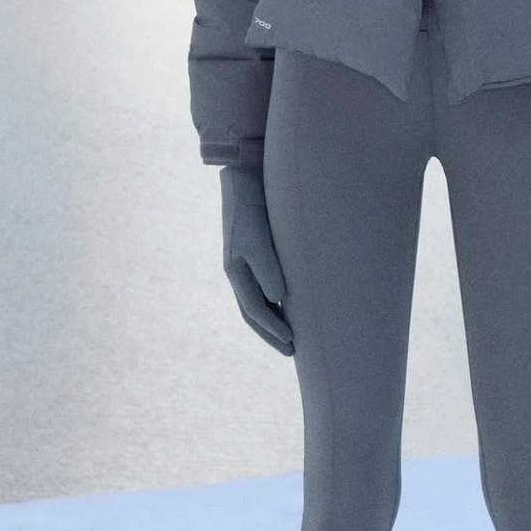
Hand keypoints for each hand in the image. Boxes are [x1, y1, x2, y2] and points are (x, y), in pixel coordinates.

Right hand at [220, 165, 292, 355]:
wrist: (246, 179)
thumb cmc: (252, 210)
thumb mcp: (259, 240)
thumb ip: (267, 269)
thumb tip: (277, 300)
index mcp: (236, 273)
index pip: (255, 312)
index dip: (272, 331)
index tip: (293, 345)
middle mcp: (240, 272)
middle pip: (254, 313)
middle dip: (272, 333)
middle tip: (293, 351)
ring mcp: (247, 262)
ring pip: (259, 301)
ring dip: (274, 320)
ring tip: (293, 334)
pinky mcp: (258, 251)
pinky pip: (266, 284)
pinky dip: (277, 301)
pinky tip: (291, 304)